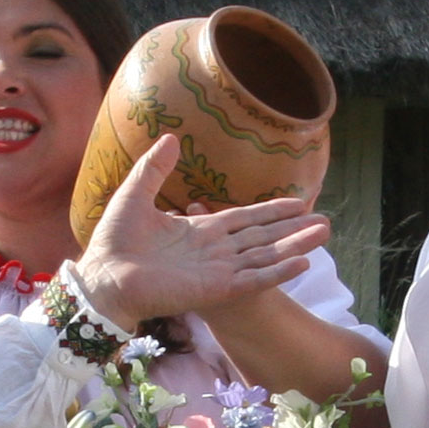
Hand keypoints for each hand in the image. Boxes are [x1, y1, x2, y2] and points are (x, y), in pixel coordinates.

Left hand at [71, 135, 329, 327]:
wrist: (103, 276)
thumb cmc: (114, 241)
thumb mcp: (134, 194)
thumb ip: (154, 169)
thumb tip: (170, 137)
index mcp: (200, 231)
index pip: (245, 219)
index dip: (272, 210)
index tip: (298, 202)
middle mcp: (214, 252)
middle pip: (264, 237)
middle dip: (294, 229)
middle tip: (325, 221)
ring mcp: (217, 271)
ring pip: (265, 256)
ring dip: (295, 246)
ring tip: (323, 235)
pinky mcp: (214, 289)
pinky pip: (252, 279)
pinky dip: (277, 272)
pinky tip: (301, 262)